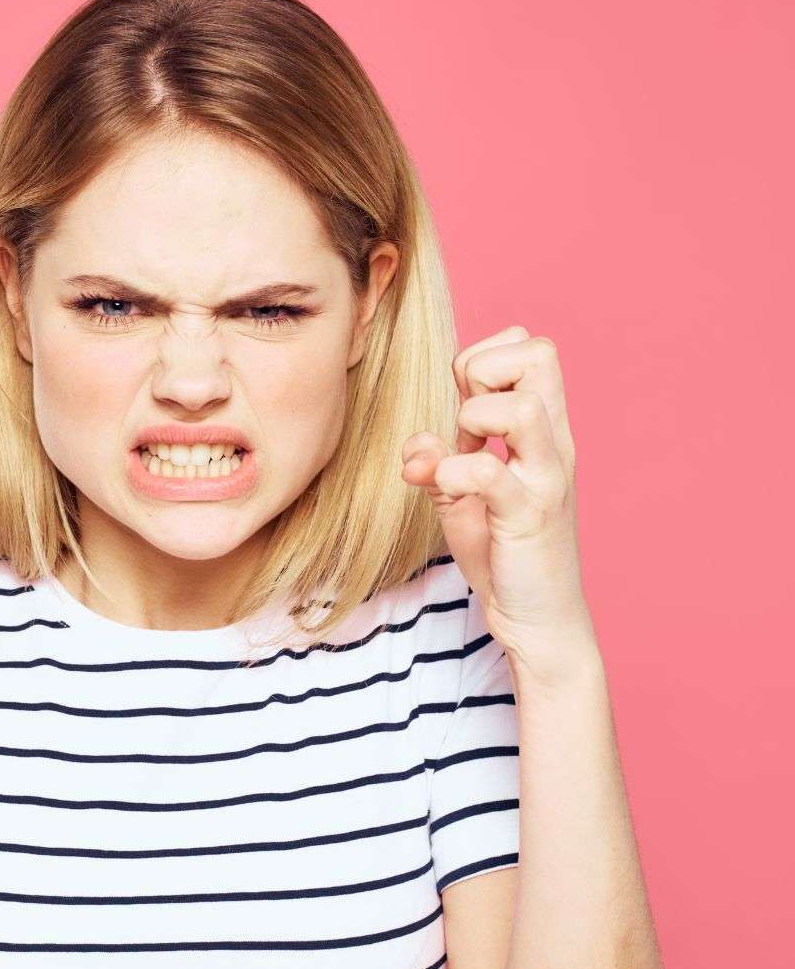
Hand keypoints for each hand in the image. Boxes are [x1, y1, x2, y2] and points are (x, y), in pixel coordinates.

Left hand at [401, 325, 594, 686]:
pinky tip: (448, 487)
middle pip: (542, 354)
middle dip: (485, 368)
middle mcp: (553, 444)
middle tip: (466, 416)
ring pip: (523, 407)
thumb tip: (416, 446)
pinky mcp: (530, 518)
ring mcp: (547, 478)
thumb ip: (439, 459)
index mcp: (543, 430)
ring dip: (475, 418)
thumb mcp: (463, 496)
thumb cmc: (506, 551)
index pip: (533, 347)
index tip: (465, 400)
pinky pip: (491, 473)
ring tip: (461, 450)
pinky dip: (456, 472)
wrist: (539, 621)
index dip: (487, 356)